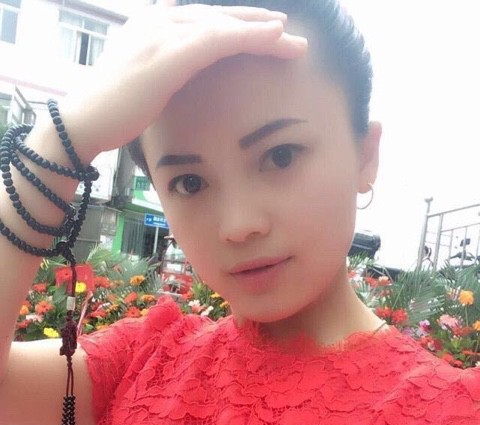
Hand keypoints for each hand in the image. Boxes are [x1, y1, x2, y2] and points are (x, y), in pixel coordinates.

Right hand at [61, 4, 307, 160]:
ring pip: (224, 26)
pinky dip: (248, 38)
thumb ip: (163, 63)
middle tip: (287, 32)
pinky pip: (219, 41)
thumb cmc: (116, 107)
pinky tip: (274, 38)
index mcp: (154, 23)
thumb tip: (182, 66)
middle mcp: (160, 20)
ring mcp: (164, 34)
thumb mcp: (141, 76)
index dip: (237, 25)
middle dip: (256, 25)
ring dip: (261, 32)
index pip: (205, 20)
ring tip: (291, 39)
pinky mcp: (170, 54)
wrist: (86, 120)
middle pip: (218, 18)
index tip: (264, 33)